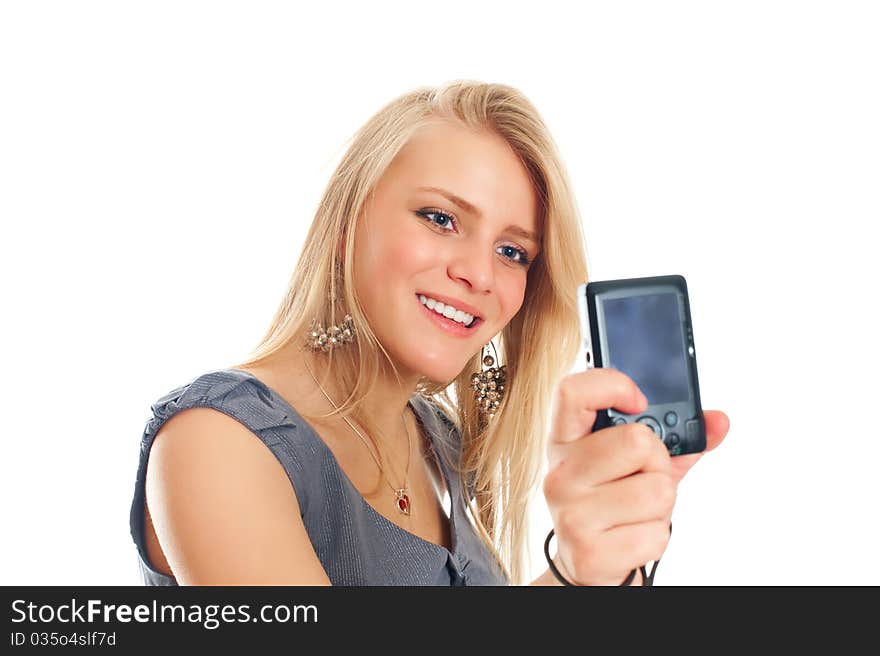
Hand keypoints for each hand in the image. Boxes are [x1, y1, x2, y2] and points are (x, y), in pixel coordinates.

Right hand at [542, 369, 728, 584]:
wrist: (584, 566)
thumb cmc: (612, 504)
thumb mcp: (635, 465)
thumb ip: (676, 439)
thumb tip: (720, 421)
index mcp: (565, 441)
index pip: (573, 391)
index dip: (612, 385)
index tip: (639, 401)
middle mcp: (560, 474)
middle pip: (637, 440)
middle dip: (658, 461)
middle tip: (642, 476)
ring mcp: (570, 514)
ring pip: (657, 490)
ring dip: (662, 504)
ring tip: (638, 510)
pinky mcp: (588, 552)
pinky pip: (656, 533)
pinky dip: (656, 536)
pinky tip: (633, 536)